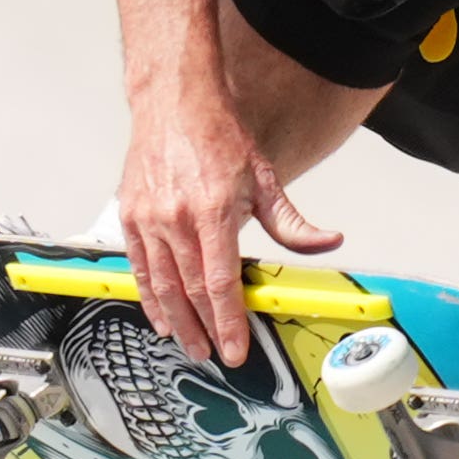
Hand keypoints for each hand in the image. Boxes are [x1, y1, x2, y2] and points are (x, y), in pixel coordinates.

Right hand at [113, 76, 339, 364]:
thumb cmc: (218, 137)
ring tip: (191, 344)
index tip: (236, 349)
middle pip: (190, 290)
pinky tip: (160, 316)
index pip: (221, 282)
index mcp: (214, 210)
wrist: (174, 104)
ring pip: (161, 285)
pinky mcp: (130, 216)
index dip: (228, 321)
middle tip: (214, 355)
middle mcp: (176, 218)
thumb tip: (328, 241)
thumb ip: (292, 221)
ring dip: (176, 321)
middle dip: (204, 329)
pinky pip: (138, 267)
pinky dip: (148, 296)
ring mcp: (149, 219)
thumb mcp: (264, 178)